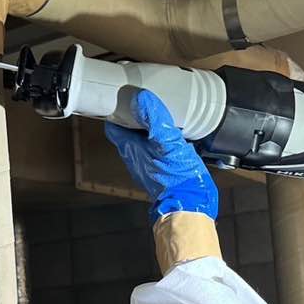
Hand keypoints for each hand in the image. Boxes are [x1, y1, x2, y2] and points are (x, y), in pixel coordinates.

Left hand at [105, 90, 218, 220]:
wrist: (189, 206)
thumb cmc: (176, 178)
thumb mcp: (168, 143)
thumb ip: (156, 120)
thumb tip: (142, 98)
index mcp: (131, 149)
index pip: (113, 126)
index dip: (115, 111)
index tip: (122, 97)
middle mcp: (135, 158)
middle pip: (127, 132)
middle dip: (133, 116)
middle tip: (144, 100)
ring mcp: (147, 166)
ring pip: (142, 142)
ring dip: (148, 129)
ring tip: (161, 114)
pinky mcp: (161, 172)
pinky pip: (156, 151)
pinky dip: (161, 140)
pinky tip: (175, 136)